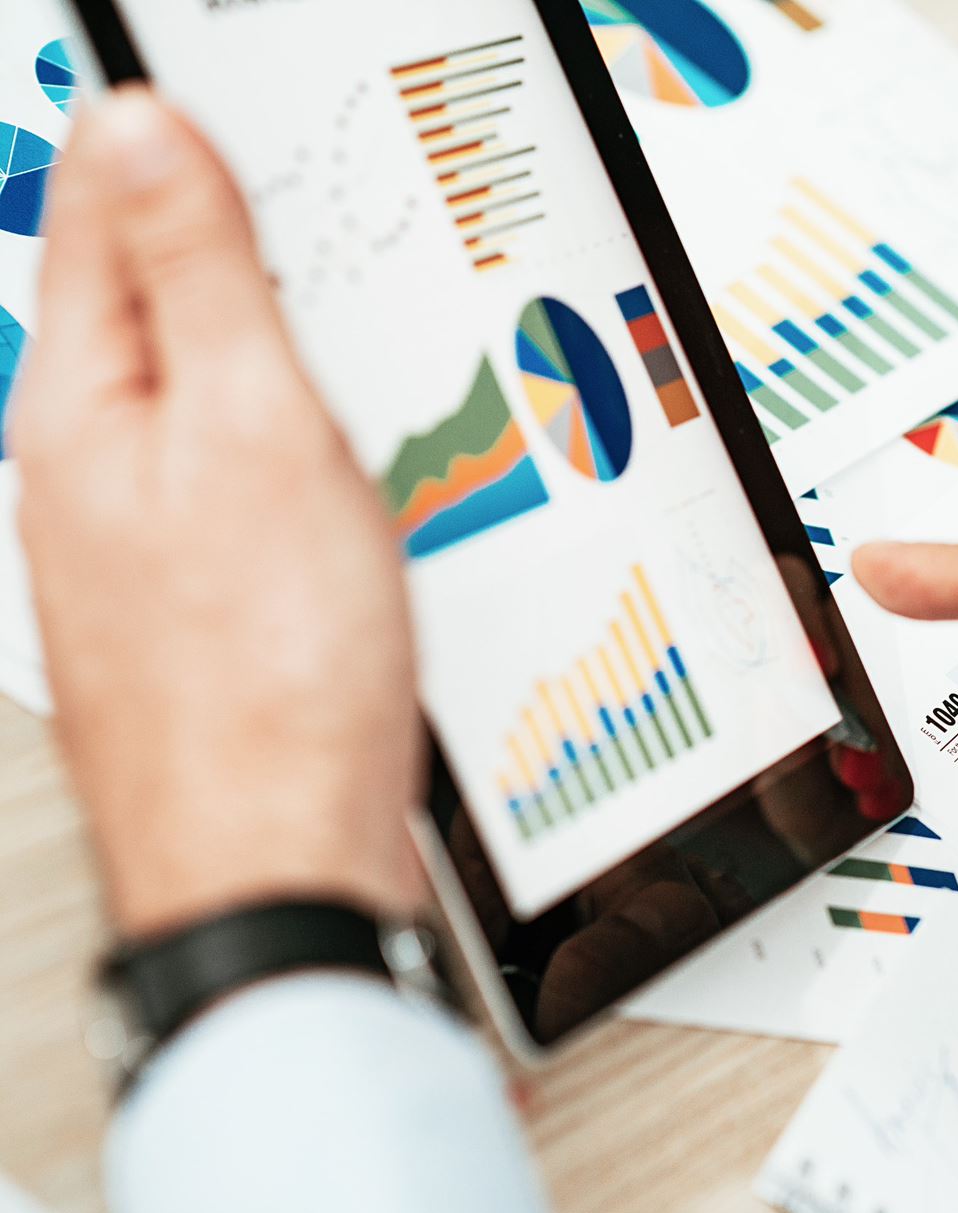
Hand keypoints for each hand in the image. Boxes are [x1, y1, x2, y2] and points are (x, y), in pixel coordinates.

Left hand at [9, 89, 424, 937]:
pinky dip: (312, 450)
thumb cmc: (262, 681)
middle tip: (318, 204)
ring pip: (221, 395)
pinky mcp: (219, 597)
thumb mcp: (250, 434)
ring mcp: (157, 538)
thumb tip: (141, 126)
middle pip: (165, 301)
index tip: (245, 92)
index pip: (108, 211)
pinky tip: (357, 467)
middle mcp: (102, 466)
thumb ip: (198, 277)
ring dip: (285, 353)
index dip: (179, 136)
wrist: (276, 860)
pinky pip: (258, 481)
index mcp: (85, 405)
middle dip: (243, 245)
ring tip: (347, 326)